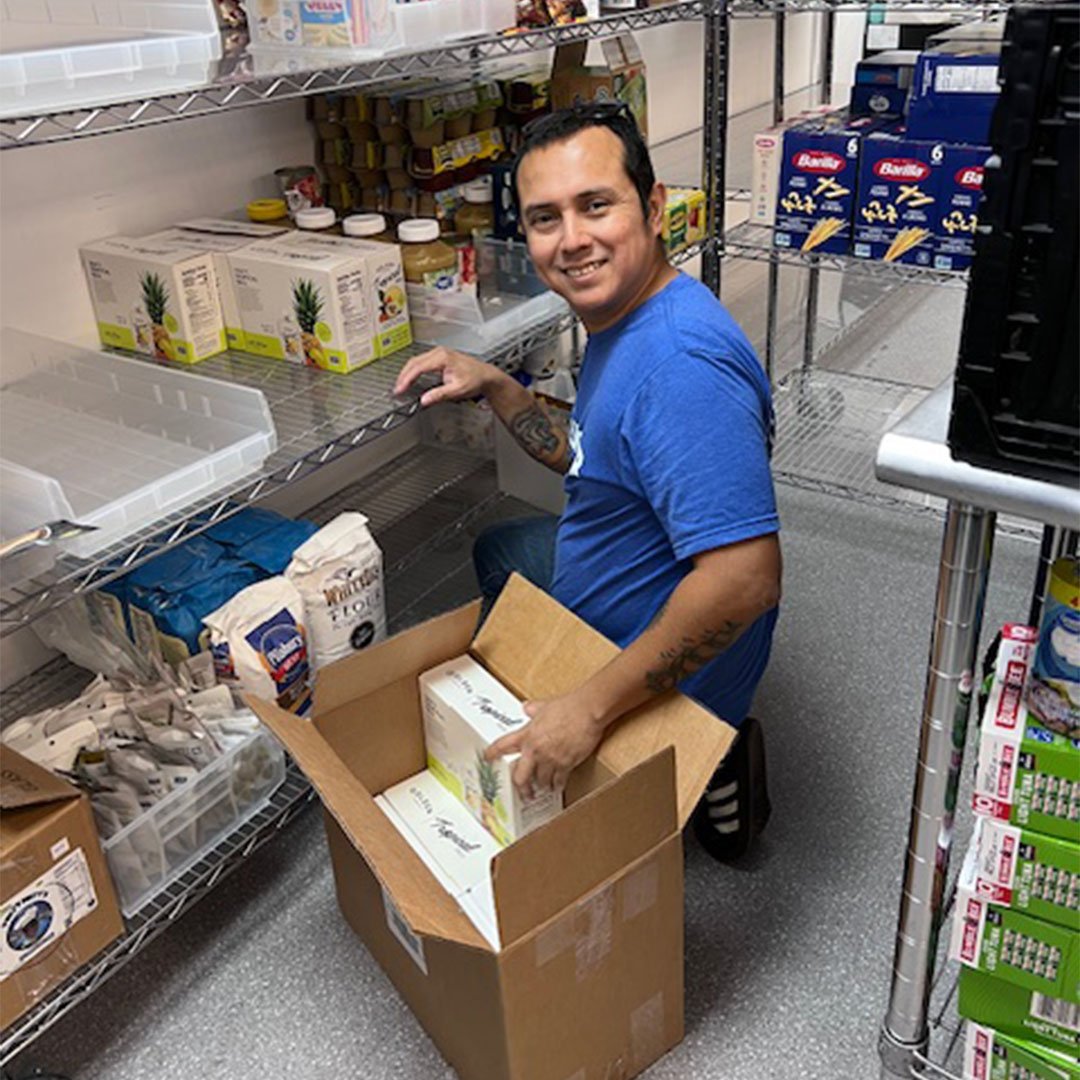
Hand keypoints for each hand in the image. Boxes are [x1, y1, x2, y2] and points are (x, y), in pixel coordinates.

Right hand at [393, 346, 496, 406]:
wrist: (486, 376)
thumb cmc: (475, 380)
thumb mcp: (457, 390)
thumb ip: (439, 395)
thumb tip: (424, 400)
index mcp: (442, 358)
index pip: (417, 368)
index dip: (406, 379)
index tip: (399, 389)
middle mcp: (439, 353)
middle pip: (414, 362)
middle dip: (403, 376)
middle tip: (397, 389)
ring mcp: (439, 353)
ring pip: (416, 361)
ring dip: (407, 373)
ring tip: (401, 385)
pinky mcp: (439, 357)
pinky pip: (421, 362)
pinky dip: (413, 370)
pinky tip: (411, 378)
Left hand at [485, 691, 606, 796]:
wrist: (586, 711)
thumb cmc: (568, 706)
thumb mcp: (544, 706)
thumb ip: (533, 709)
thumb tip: (528, 707)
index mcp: (527, 734)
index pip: (503, 746)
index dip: (492, 753)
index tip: (487, 758)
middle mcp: (535, 750)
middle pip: (520, 776)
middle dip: (521, 787)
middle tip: (523, 792)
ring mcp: (550, 759)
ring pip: (540, 781)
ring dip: (542, 786)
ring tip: (543, 789)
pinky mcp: (566, 764)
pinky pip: (559, 781)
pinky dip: (558, 786)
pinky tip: (558, 787)